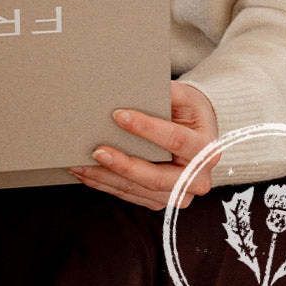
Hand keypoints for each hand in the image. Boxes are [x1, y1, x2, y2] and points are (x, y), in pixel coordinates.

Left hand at [69, 81, 220, 209]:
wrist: (199, 136)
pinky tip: (85, 172)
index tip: (118, 115)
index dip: (147, 128)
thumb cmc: (189, 112)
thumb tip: (130, 85)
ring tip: (79, 162)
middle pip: (156, 177)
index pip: (176, 140)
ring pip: (138, 190)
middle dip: (124, 165)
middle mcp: (197, 179)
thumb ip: (167, 92)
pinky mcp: (160, 200)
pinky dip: (105, 184)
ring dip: (106, 178)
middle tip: (96, 151)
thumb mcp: (186, 97)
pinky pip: (130, 195)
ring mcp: (178, 194)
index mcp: (206, 149)